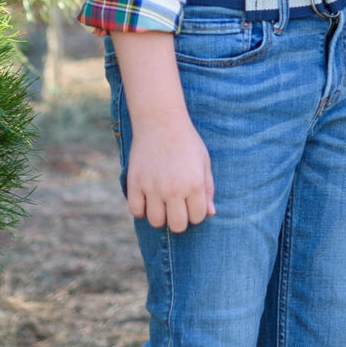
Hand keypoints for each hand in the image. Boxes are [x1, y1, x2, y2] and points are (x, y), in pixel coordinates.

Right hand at [126, 113, 215, 232]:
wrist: (160, 121)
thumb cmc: (186, 141)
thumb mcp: (203, 162)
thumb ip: (208, 189)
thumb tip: (210, 213)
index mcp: (194, 185)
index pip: (197, 217)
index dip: (195, 213)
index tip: (191, 203)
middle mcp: (174, 189)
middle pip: (177, 225)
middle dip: (179, 220)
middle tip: (176, 207)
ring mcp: (153, 187)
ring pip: (155, 221)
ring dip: (160, 216)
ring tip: (162, 204)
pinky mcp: (135, 183)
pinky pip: (136, 210)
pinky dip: (141, 209)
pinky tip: (147, 199)